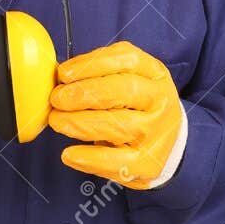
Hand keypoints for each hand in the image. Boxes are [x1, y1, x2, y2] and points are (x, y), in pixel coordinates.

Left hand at [47, 41, 186, 189]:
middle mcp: (160, 100)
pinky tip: (69, 154)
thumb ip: (99, 72)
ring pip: (119, 126)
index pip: (127, 60)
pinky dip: (90, 158)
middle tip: (57, 99)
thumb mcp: (129, 77)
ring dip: (81, 124)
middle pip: (124, 90)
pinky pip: (117, 161)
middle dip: (84, 93)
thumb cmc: (136, 105)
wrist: (167, 142)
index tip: (63, 73)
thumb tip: (62, 77)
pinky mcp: (147, 163)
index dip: (92, 65)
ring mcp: (156, 133)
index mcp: (155, 73)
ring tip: (57, 121)